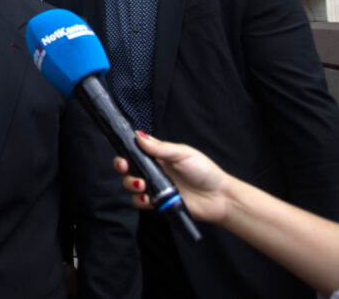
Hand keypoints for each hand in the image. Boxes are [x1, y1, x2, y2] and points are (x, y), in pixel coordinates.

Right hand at [113, 132, 231, 224]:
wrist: (218, 198)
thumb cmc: (204, 172)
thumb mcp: (183, 154)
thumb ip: (160, 147)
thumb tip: (139, 136)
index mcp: (159, 155)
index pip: (136, 148)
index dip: (126, 148)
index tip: (121, 148)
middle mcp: (154, 170)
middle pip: (128, 166)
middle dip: (121, 165)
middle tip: (124, 166)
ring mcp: (155, 186)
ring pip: (130, 184)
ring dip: (131, 183)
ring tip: (142, 185)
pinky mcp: (157, 202)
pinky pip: (140, 201)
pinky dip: (140, 200)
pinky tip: (149, 198)